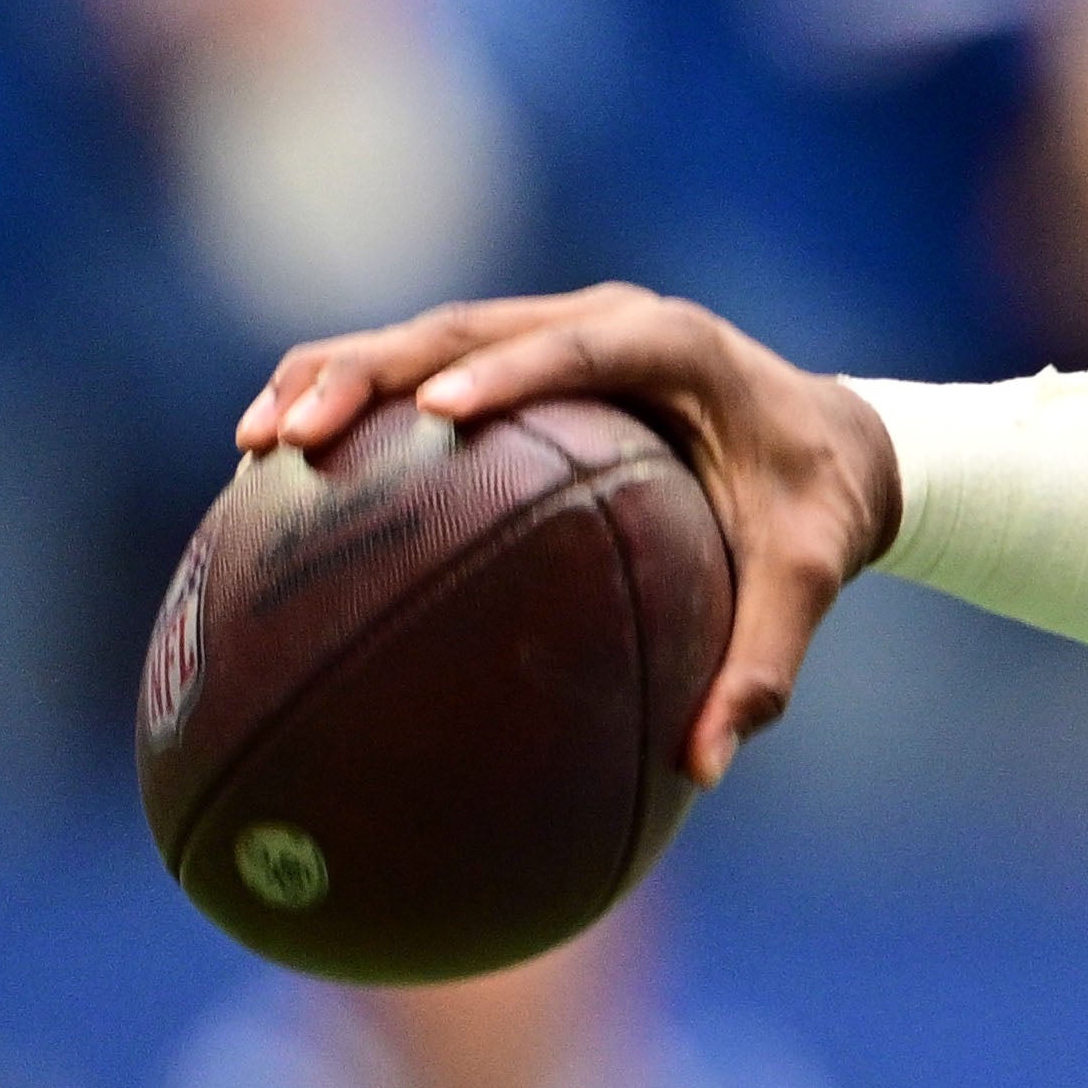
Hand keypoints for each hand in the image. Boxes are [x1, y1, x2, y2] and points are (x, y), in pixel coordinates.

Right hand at [239, 285, 901, 783]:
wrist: (832, 444)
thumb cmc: (816, 511)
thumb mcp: (809, 581)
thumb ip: (764, 666)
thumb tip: (707, 769)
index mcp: (675, 345)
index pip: (581, 348)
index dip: (509, 370)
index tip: (441, 416)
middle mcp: (602, 318)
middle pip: (466, 326)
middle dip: (373, 371)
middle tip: (296, 430)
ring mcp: (552, 329)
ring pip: (424, 338)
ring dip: (335, 378)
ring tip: (255, 444)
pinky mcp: (519, 356)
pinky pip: (424, 371)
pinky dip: (353, 404)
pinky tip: (278, 470)